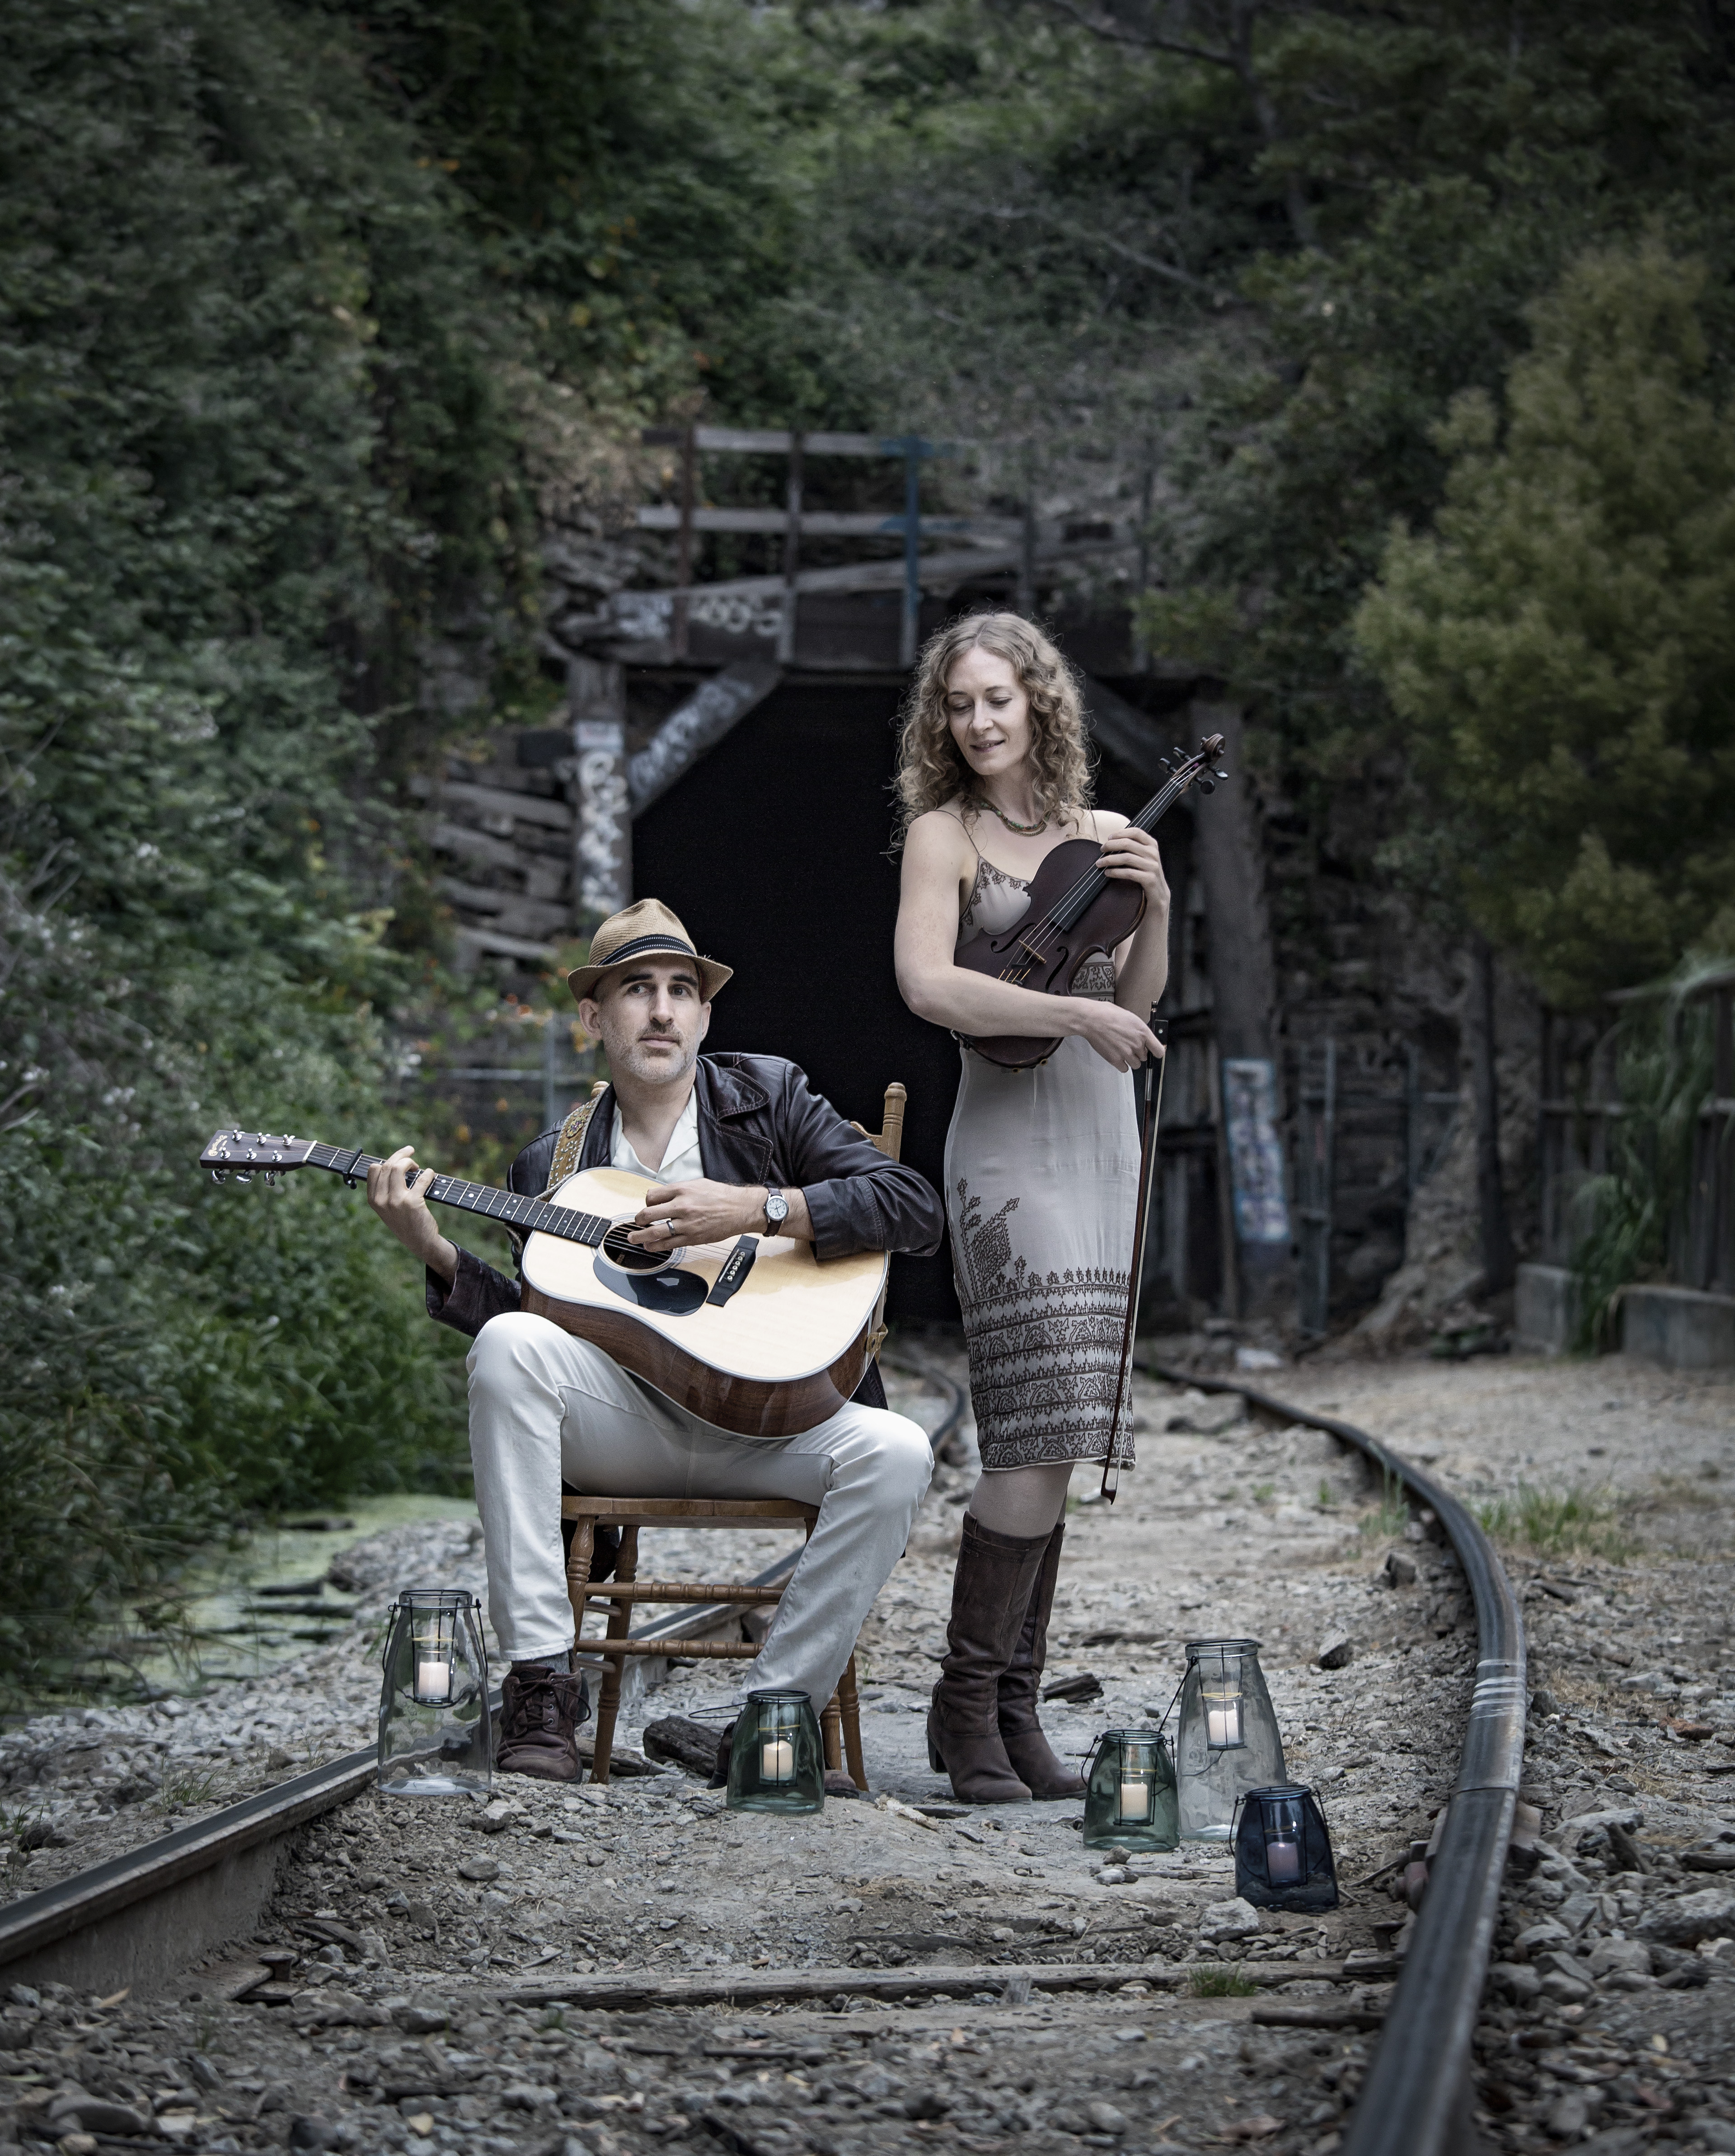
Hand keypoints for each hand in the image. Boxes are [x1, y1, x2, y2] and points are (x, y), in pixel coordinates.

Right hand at [366, 1144, 457, 1280]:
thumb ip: (386, 1189)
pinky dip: (428, 1174)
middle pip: (387, 1165)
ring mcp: (396, 1201)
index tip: (399, 1158)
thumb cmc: (405, 1222)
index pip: (373, 1169)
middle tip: (411, 1152)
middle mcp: (381, 1200)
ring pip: (399, 1167)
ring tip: (418, 1167)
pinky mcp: (412, 1202)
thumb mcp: (388, 1207)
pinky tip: (431, 1174)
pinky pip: (421, 1179)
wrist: (420, 1242)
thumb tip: (395, 1164)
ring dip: (410, 1161)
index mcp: (373, 1200)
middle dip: (401, 1155)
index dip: (388, 1160)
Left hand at [627, 1178, 765, 1249]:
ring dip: (640, 1236)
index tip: (648, 1206)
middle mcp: (682, 1206)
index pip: (651, 1196)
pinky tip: (650, 1246)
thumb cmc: (721, 1195)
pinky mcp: (692, 1238)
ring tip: (634, 1238)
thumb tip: (660, 1196)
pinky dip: (656, 1246)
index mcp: (682, 1190)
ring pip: (655, 1232)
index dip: (646, 1202)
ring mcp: (686, 1224)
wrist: (740, 1209)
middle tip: (637, 1222)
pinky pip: (669, 1244)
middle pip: (648, 1214)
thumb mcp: (697, 1184)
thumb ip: (678, 1189)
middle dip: (638, 1219)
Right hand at [1072, 1000, 1164, 1072]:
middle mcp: (1137, 1044)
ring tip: (1122, 1050)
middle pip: (1145, 1057)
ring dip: (1130, 1059)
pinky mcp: (1115, 1060)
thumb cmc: (1107, 1014)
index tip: (1154, 1052)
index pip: (1159, 1050)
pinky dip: (1121, 1064)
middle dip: (1138, 1052)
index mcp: (1143, 1032)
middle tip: (1128, 1044)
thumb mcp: (1130, 1017)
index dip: (1156, 1052)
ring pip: (1136, 1065)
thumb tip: (1144, 1036)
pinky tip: (1117, 1055)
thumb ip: (1139, 1030)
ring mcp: (1126, 1053)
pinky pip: (1124, 1069)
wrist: (1092, 1019)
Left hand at [1097, 824, 1169, 910]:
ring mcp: (1152, 866)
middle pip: (1128, 843)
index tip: (1109, 838)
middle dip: (1111, 845)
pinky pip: (1129, 873)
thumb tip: (1112, 841)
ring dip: (1109, 860)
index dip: (1120, 833)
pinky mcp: (1149, 879)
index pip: (1136, 832)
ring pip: (1126, 858)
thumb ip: (1134, 847)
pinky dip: (1115, 872)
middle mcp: (1153, 854)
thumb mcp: (1144, 857)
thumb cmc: (1147, 872)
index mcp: (1152, 845)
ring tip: (1100, 863)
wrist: (1159, 893)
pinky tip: (1107, 873)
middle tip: (1101, 850)